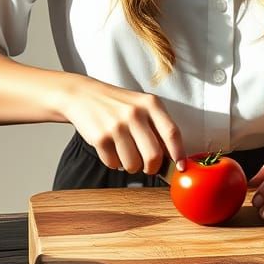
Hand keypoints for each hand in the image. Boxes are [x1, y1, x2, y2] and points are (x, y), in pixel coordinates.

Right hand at [61, 76, 184, 175]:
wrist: (83, 95)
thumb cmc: (117, 104)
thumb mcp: (141, 105)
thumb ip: (157, 126)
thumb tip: (172, 157)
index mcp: (150, 104)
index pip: (172, 133)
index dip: (178, 153)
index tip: (180, 167)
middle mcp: (135, 113)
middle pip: (154, 155)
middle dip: (152, 167)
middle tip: (147, 167)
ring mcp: (117, 126)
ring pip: (133, 164)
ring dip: (131, 167)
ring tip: (126, 155)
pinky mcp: (100, 138)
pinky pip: (114, 164)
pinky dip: (114, 163)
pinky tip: (111, 149)